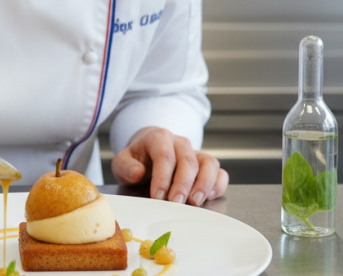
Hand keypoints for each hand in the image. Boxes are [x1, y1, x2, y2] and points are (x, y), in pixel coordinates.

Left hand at [111, 127, 228, 205]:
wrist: (150, 151)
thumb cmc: (137, 159)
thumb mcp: (123, 161)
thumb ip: (126, 167)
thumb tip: (137, 173)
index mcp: (159, 138)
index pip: (164, 155)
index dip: (162, 177)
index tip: (157, 197)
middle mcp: (181, 143)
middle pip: (188, 161)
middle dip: (182, 184)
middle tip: (176, 203)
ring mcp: (196, 153)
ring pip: (209, 163)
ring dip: (204, 184)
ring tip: (195, 202)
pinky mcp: (207, 166)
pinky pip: (220, 172)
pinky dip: (218, 184)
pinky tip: (209, 197)